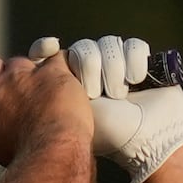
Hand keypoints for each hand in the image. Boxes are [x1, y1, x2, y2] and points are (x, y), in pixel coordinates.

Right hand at [0, 52, 94, 169]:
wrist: (53, 153)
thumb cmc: (28, 158)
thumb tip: (2, 127)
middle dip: (2, 73)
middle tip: (20, 94)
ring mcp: (22, 76)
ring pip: (22, 61)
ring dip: (32, 73)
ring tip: (48, 98)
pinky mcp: (50, 70)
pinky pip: (55, 58)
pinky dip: (61, 70)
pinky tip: (66, 88)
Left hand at [28, 34, 182, 182]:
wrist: (147, 138)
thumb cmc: (108, 133)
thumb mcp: (69, 114)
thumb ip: (49, 93)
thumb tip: (35, 66)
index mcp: (70, 88)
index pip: (52, 55)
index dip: (48, 47)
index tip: (50, 47)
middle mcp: (93, 76)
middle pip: (84, 48)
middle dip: (90, 68)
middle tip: (96, 94)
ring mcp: (118, 68)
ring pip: (108, 45)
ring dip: (113, 70)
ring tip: (119, 95)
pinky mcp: (140, 63)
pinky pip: (133, 46)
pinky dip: (134, 62)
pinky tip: (137, 81)